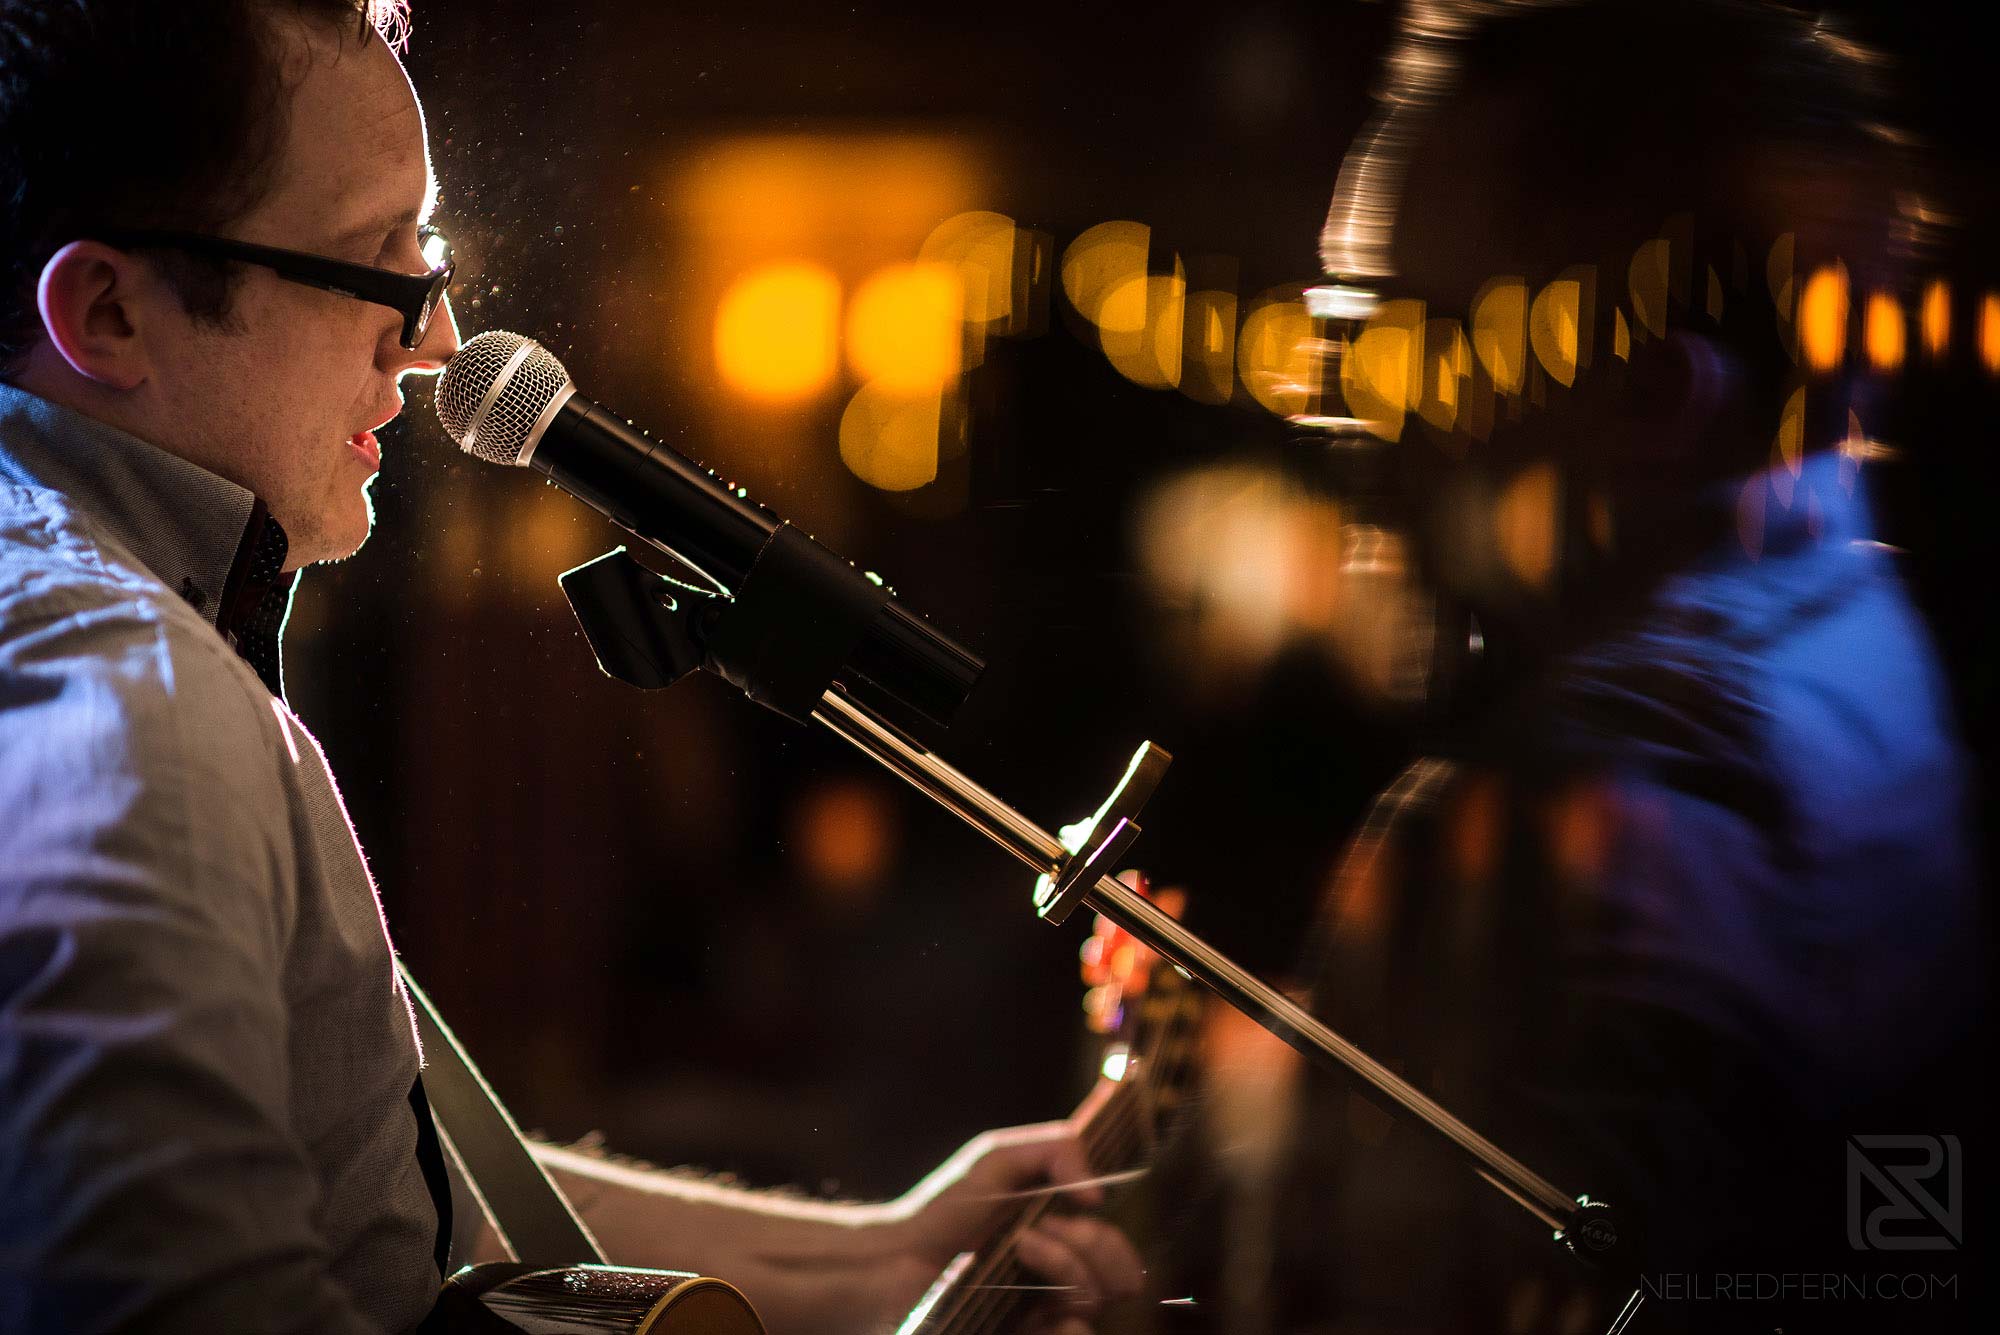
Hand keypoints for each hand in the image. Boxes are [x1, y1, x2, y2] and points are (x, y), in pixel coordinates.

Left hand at [858, 1120, 1144, 1333]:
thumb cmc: (943, 1210)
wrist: (892, 1258)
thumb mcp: (998, 1160)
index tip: (1060, 1217)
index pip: (1118, 1256)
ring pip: (1093, 1306)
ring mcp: (1040, 1318)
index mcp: (1063, 1246)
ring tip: (1016, 1251)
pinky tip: (1046, 1312)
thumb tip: (1100, 1195)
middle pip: (1119, 1284)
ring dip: (1064, 1267)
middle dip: (1087, 1248)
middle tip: (1033, 1234)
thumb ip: (1055, 1148)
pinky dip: (1067, 1326)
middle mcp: (1059, 1286)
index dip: (1103, 1237)